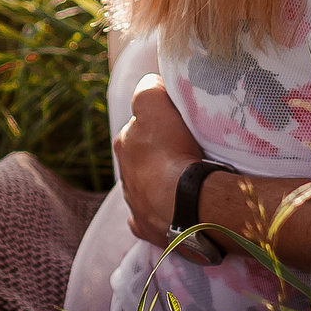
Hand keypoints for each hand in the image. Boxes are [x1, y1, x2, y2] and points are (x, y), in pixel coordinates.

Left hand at [114, 74, 207, 243]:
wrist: (186, 202)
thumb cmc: (175, 150)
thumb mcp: (156, 103)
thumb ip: (148, 89)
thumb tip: (151, 84)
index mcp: (124, 141)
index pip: (141, 120)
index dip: (160, 119)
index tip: (178, 122)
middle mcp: (124, 171)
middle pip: (142, 153)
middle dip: (158, 150)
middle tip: (186, 150)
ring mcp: (133, 201)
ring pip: (146, 184)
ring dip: (160, 180)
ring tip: (186, 179)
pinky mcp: (143, 226)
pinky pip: (147, 215)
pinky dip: (157, 211)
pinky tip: (173, 209)